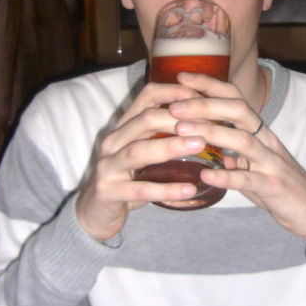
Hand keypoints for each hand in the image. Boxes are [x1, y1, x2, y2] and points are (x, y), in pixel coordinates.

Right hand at [75, 80, 212, 241]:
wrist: (96, 213)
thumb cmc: (127, 179)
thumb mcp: (143, 152)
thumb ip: (163, 136)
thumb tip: (207, 123)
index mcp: (123, 127)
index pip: (147, 97)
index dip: (174, 93)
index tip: (201, 97)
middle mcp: (113, 142)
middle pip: (144, 120)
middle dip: (177, 119)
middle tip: (208, 123)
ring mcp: (108, 167)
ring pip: (139, 151)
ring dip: (171, 146)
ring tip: (200, 144)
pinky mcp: (109, 192)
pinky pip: (140, 190)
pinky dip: (166, 189)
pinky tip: (188, 190)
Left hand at [167, 73, 305, 260]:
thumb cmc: (280, 187)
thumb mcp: (255, 164)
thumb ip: (234, 154)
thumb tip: (210, 148)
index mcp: (260, 132)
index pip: (235, 98)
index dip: (210, 85)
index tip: (181, 78)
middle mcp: (267, 141)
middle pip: (238, 111)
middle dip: (205, 105)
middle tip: (173, 107)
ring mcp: (271, 163)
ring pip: (242, 140)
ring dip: (210, 132)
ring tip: (180, 131)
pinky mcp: (273, 186)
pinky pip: (248, 179)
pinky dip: (226, 176)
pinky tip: (204, 175)